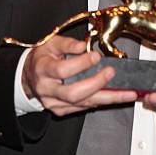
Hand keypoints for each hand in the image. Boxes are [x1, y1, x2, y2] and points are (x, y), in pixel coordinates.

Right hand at [22, 35, 136, 115]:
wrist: (28, 76)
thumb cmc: (41, 58)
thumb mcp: (50, 43)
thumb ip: (67, 43)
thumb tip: (83, 46)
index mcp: (43, 70)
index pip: (62, 71)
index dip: (80, 64)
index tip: (96, 56)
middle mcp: (47, 90)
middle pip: (73, 93)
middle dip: (96, 84)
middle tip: (111, 73)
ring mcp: (54, 103)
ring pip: (82, 104)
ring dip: (107, 98)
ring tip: (126, 93)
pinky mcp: (61, 111)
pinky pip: (84, 108)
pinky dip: (100, 102)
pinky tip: (114, 97)